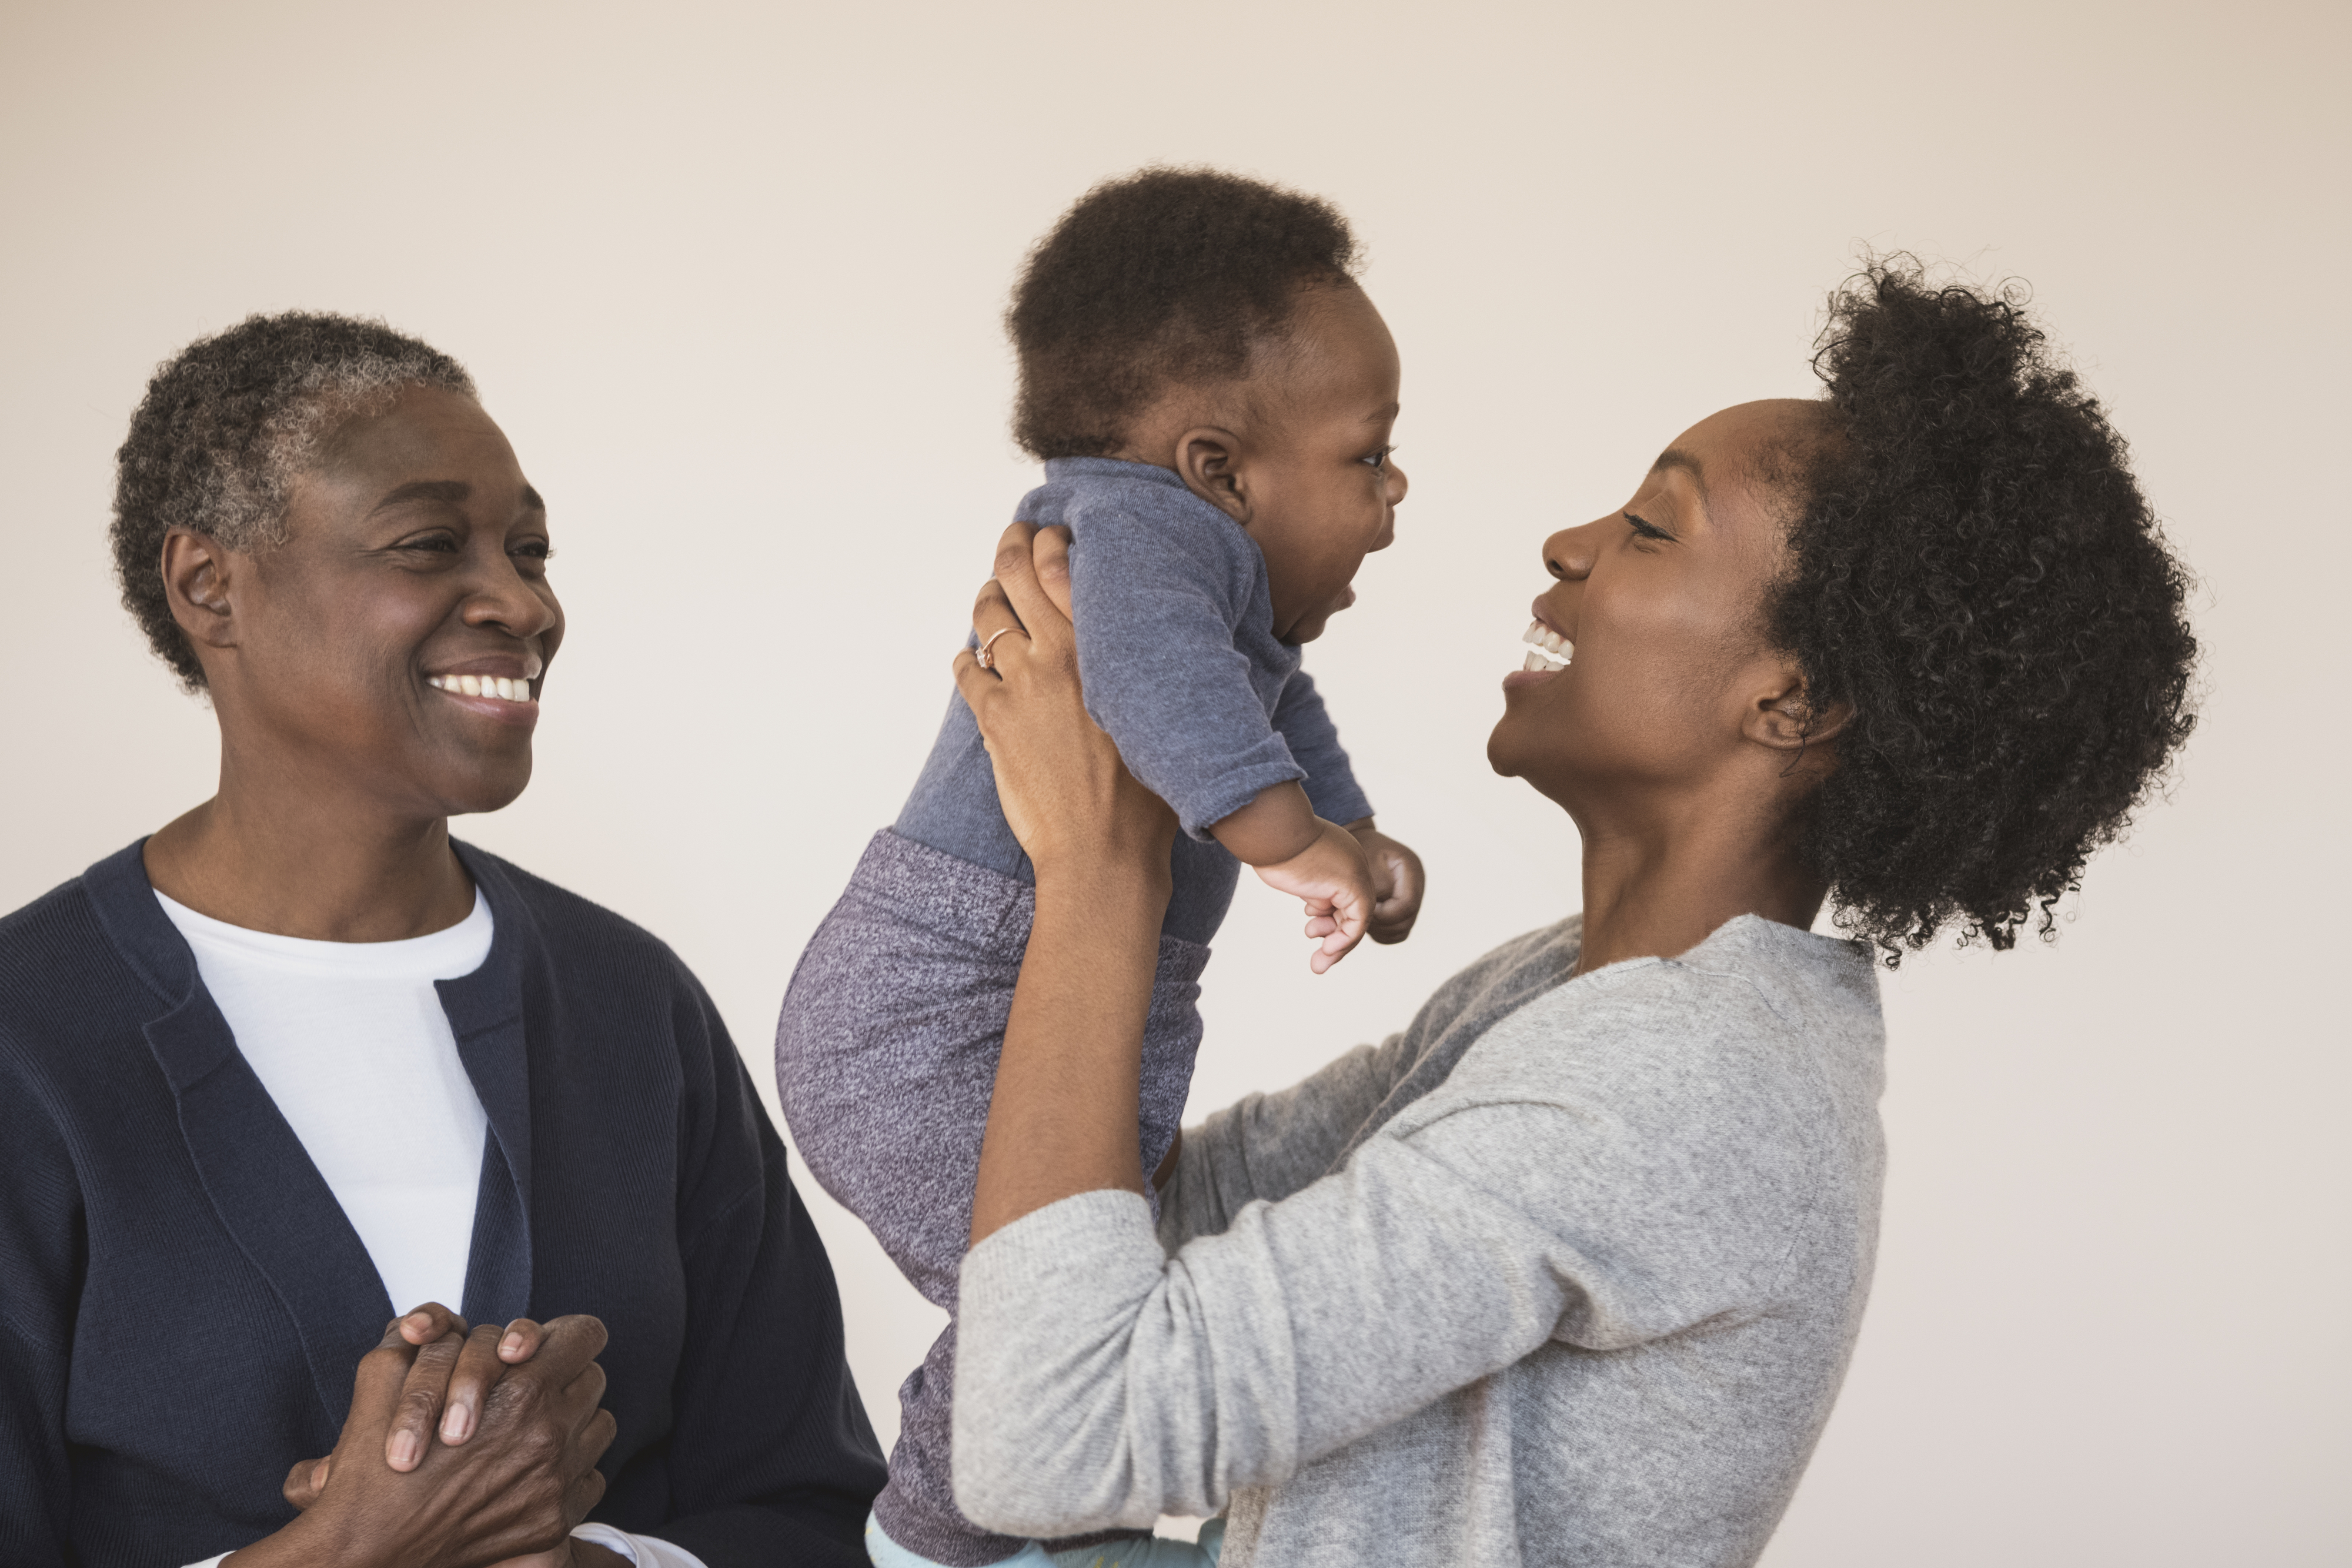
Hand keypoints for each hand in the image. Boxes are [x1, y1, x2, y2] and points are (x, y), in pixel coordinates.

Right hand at [236, 1313, 616, 1567]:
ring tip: (526, 1430)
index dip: (565, 1335)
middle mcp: (550, 1435)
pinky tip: (525, 1473)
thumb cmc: (373, 1468)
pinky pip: (590, 1477)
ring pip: (599, 1427)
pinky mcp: (553, 1521)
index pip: (585, 1336)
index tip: (543, 1349)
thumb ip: (427, 1334)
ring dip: (570, 1422)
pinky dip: (568, 1472)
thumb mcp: (385, 1375)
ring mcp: (557, 1482)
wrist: (367, 1553)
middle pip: (594, 1379)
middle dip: (563, 1377)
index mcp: (523, 1390)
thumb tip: (447, 1322)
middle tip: (526, 1389)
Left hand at [955, 522, 1177, 882]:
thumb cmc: (1146, 797)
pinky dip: (968, 659)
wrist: (1102, 850)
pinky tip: (976, 662)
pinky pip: (966, 667)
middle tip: (1013, 539)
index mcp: (1105, 647)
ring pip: (987, 614)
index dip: (1050, 540)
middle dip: (1009, 548)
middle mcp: (1059, 653)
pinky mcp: (992, 718)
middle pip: (1016, 573)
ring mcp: (1021, 683)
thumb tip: (1158, 647)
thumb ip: (1149, 670)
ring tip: (994, 601)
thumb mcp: (1161, 716)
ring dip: (988, 601)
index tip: (1051, 534)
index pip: (1064, 563)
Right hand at [1253, 817, 1375, 973]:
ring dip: (1338, 948)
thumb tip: (1310, 906)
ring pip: (1356, 921)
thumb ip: (1307, 884)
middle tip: (1319, 961)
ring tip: (1318, 966)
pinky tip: (1326, 951)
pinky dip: (1343, 941)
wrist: (1272, 827)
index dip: (1330, 919)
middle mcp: (1352, 863)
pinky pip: (1357, 923)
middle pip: (1351, 909)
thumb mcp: (1293, 867)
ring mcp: (1356, 873)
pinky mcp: (1354, 886)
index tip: (1310, 929)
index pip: (1343, 895)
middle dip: (1335, 938)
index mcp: (1339, 855)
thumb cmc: (1269, 842)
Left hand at [1347, 820, 1424, 943]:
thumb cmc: (1358, 849)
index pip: (1407, 905)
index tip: (1363, 912)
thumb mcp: (1366, 861)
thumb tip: (1378, 914)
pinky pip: (1394, 931)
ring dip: (1379, 931)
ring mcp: (1410, 898)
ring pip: (1400, 930)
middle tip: (1357, 919)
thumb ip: (1377, 886)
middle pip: (1405, 921)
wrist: (1356, 841)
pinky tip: (1363, 922)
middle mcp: (1416, 885)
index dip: (1384, 915)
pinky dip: (1379, 933)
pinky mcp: (1400, 907)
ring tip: (1359, 920)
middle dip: (1380, 926)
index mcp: (1412, 869)